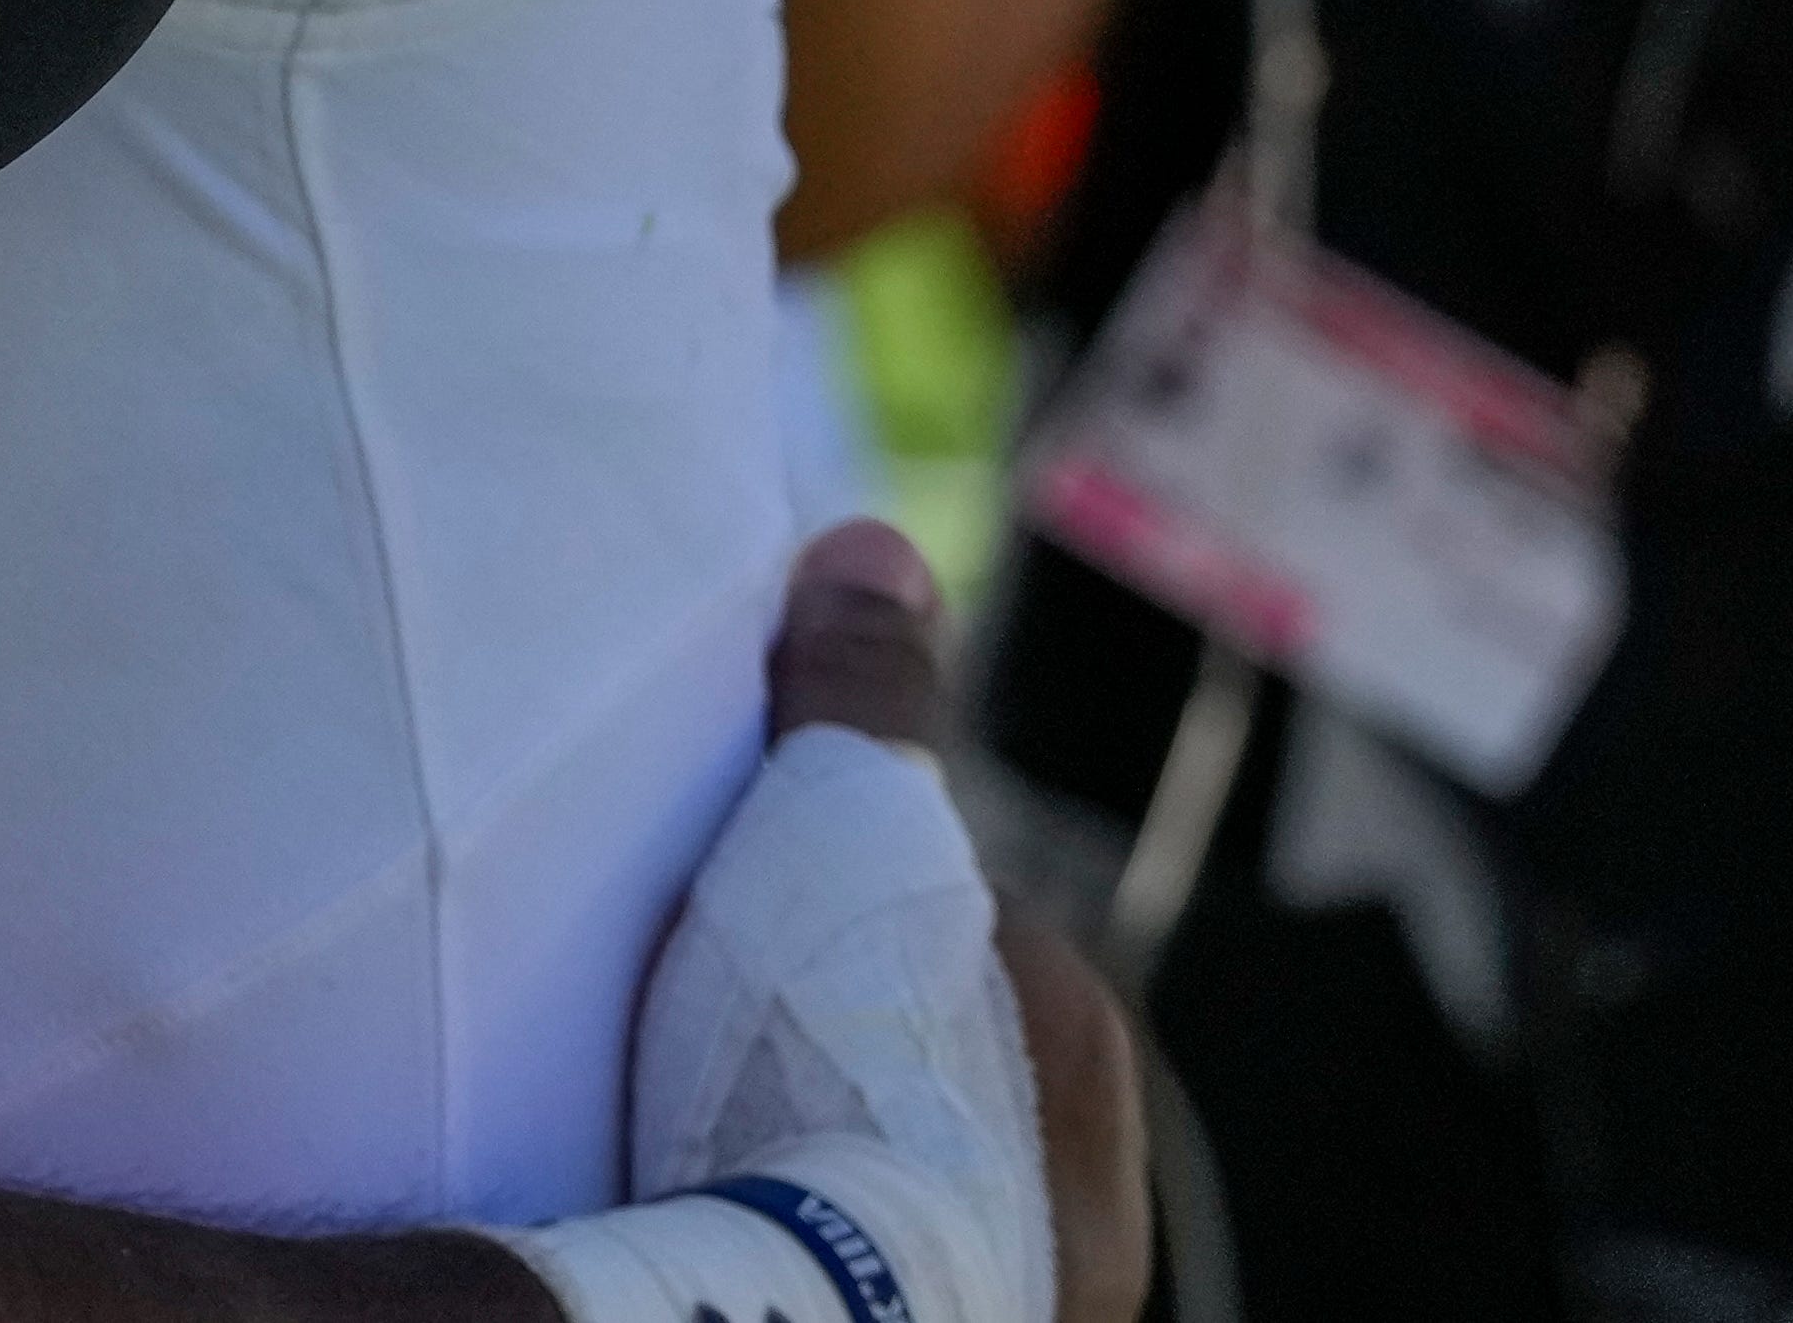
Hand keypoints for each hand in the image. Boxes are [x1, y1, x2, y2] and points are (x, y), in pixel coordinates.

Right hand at [745, 526, 1149, 1322]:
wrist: (808, 1314)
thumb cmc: (839, 1065)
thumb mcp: (844, 837)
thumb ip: (862, 708)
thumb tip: (880, 547)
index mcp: (1083, 1056)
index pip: (975, 938)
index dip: (861, 898)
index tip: (760, 898)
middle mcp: (1086, 1199)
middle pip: (946, 1063)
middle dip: (859, 1031)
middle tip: (724, 1014)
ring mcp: (1017, 1298)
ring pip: (915, 1177)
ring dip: (833, 1146)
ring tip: (706, 1129)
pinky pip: (867, 1265)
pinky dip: (808, 1234)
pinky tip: (721, 1214)